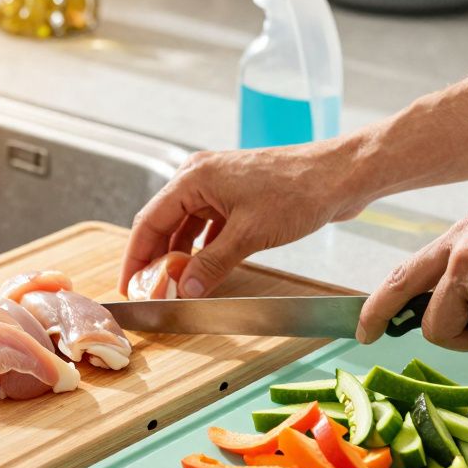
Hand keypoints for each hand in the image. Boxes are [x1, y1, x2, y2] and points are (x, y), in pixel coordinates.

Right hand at [119, 135, 374, 297]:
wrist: (339, 176)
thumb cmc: (297, 192)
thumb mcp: (248, 235)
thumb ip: (211, 264)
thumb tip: (185, 291)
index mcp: (194, 178)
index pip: (149, 221)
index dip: (135, 257)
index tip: (128, 286)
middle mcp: (200, 177)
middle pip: (164, 223)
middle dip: (155, 258)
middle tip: (150, 291)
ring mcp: (220, 186)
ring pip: (186, 226)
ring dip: (179, 255)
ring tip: (174, 286)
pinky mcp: (238, 196)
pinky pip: (208, 225)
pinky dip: (202, 248)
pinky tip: (202, 270)